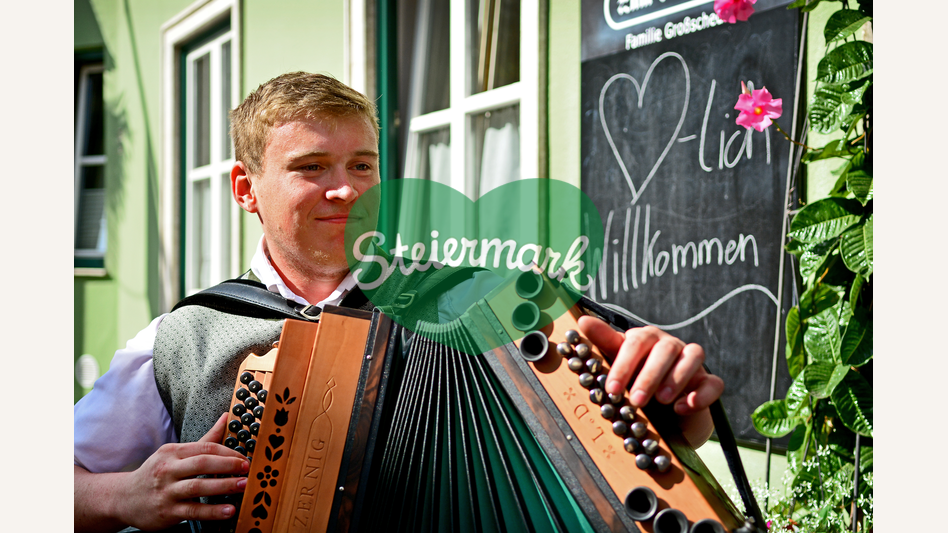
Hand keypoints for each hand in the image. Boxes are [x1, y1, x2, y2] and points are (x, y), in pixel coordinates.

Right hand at [115, 412, 249, 529]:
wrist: (124, 498)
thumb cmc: (157, 473)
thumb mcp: (175, 454)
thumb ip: (205, 439)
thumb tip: (227, 417)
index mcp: (173, 452)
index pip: (205, 448)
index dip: (228, 452)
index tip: (244, 458)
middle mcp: (168, 470)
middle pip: (202, 464)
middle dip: (228, 465)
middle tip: (247, 469)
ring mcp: (167, 491)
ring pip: (198, 487)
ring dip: (223, 486)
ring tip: (243, 486)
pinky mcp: (167, 511)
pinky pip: (193, 511)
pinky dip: (212, 511)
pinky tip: (228, 511)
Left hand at [577, 316, 723, 443]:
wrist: (662, 408)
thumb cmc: (635, 376)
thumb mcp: (617, 360)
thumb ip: (603, 341)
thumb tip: (582, 322)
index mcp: (646, 338)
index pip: (635, 343)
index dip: (623, 365)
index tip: (612, 389)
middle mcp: (670, 346)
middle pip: (664, 350)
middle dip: (649, 376)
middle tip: (636, 400)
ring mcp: (692, 362)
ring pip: (692, 358)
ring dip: (676, 380)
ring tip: (662, 402)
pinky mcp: (708, 382)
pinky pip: (713, 383)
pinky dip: (702, 395)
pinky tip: (684, 407)